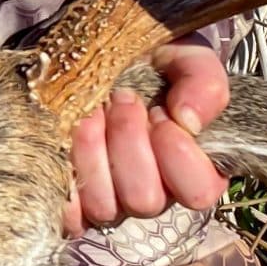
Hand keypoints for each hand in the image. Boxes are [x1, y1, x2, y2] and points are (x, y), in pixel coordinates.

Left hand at [65, 42, 230, 234]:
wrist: (95, 50)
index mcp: (193, 167)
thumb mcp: (185, 57)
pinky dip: (63, 172)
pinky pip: (68, 215)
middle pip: (145, 199)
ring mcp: (112, 203)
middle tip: (121, 98)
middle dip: (128, 140)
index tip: (160, 112)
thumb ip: (203, 82)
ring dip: (91, 149)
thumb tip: (189, 121)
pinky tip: (65, 135)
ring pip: (104, 206)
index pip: (198, 191)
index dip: (178, 153)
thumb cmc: (149, 60)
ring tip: (91, 109)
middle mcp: (155, 192)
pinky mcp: (74, 204)